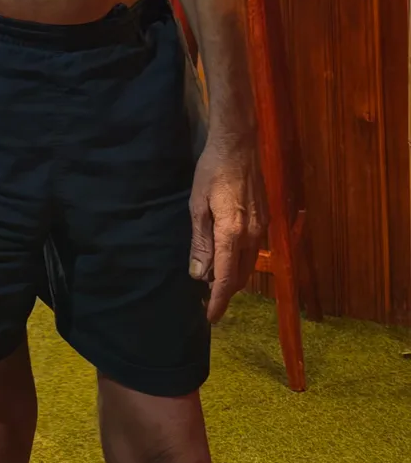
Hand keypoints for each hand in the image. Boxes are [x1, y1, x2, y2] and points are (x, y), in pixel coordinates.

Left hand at [188, 136, 265, 321]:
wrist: (238, 144)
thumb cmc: (212, 171)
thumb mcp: (197, 205)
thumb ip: (200, 242)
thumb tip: (198, 274)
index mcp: (232, 233)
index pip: (225, 278)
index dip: (218, 300)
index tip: (211, 318)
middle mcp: (252, 235)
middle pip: (240, 276)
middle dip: (225, 291)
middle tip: (206, 298)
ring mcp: (262, 228)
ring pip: (249, 265)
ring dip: (233, 277)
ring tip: (213, 280)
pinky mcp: (265, 219)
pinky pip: (253, 250)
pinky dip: (241, 261)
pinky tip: (227, 257)